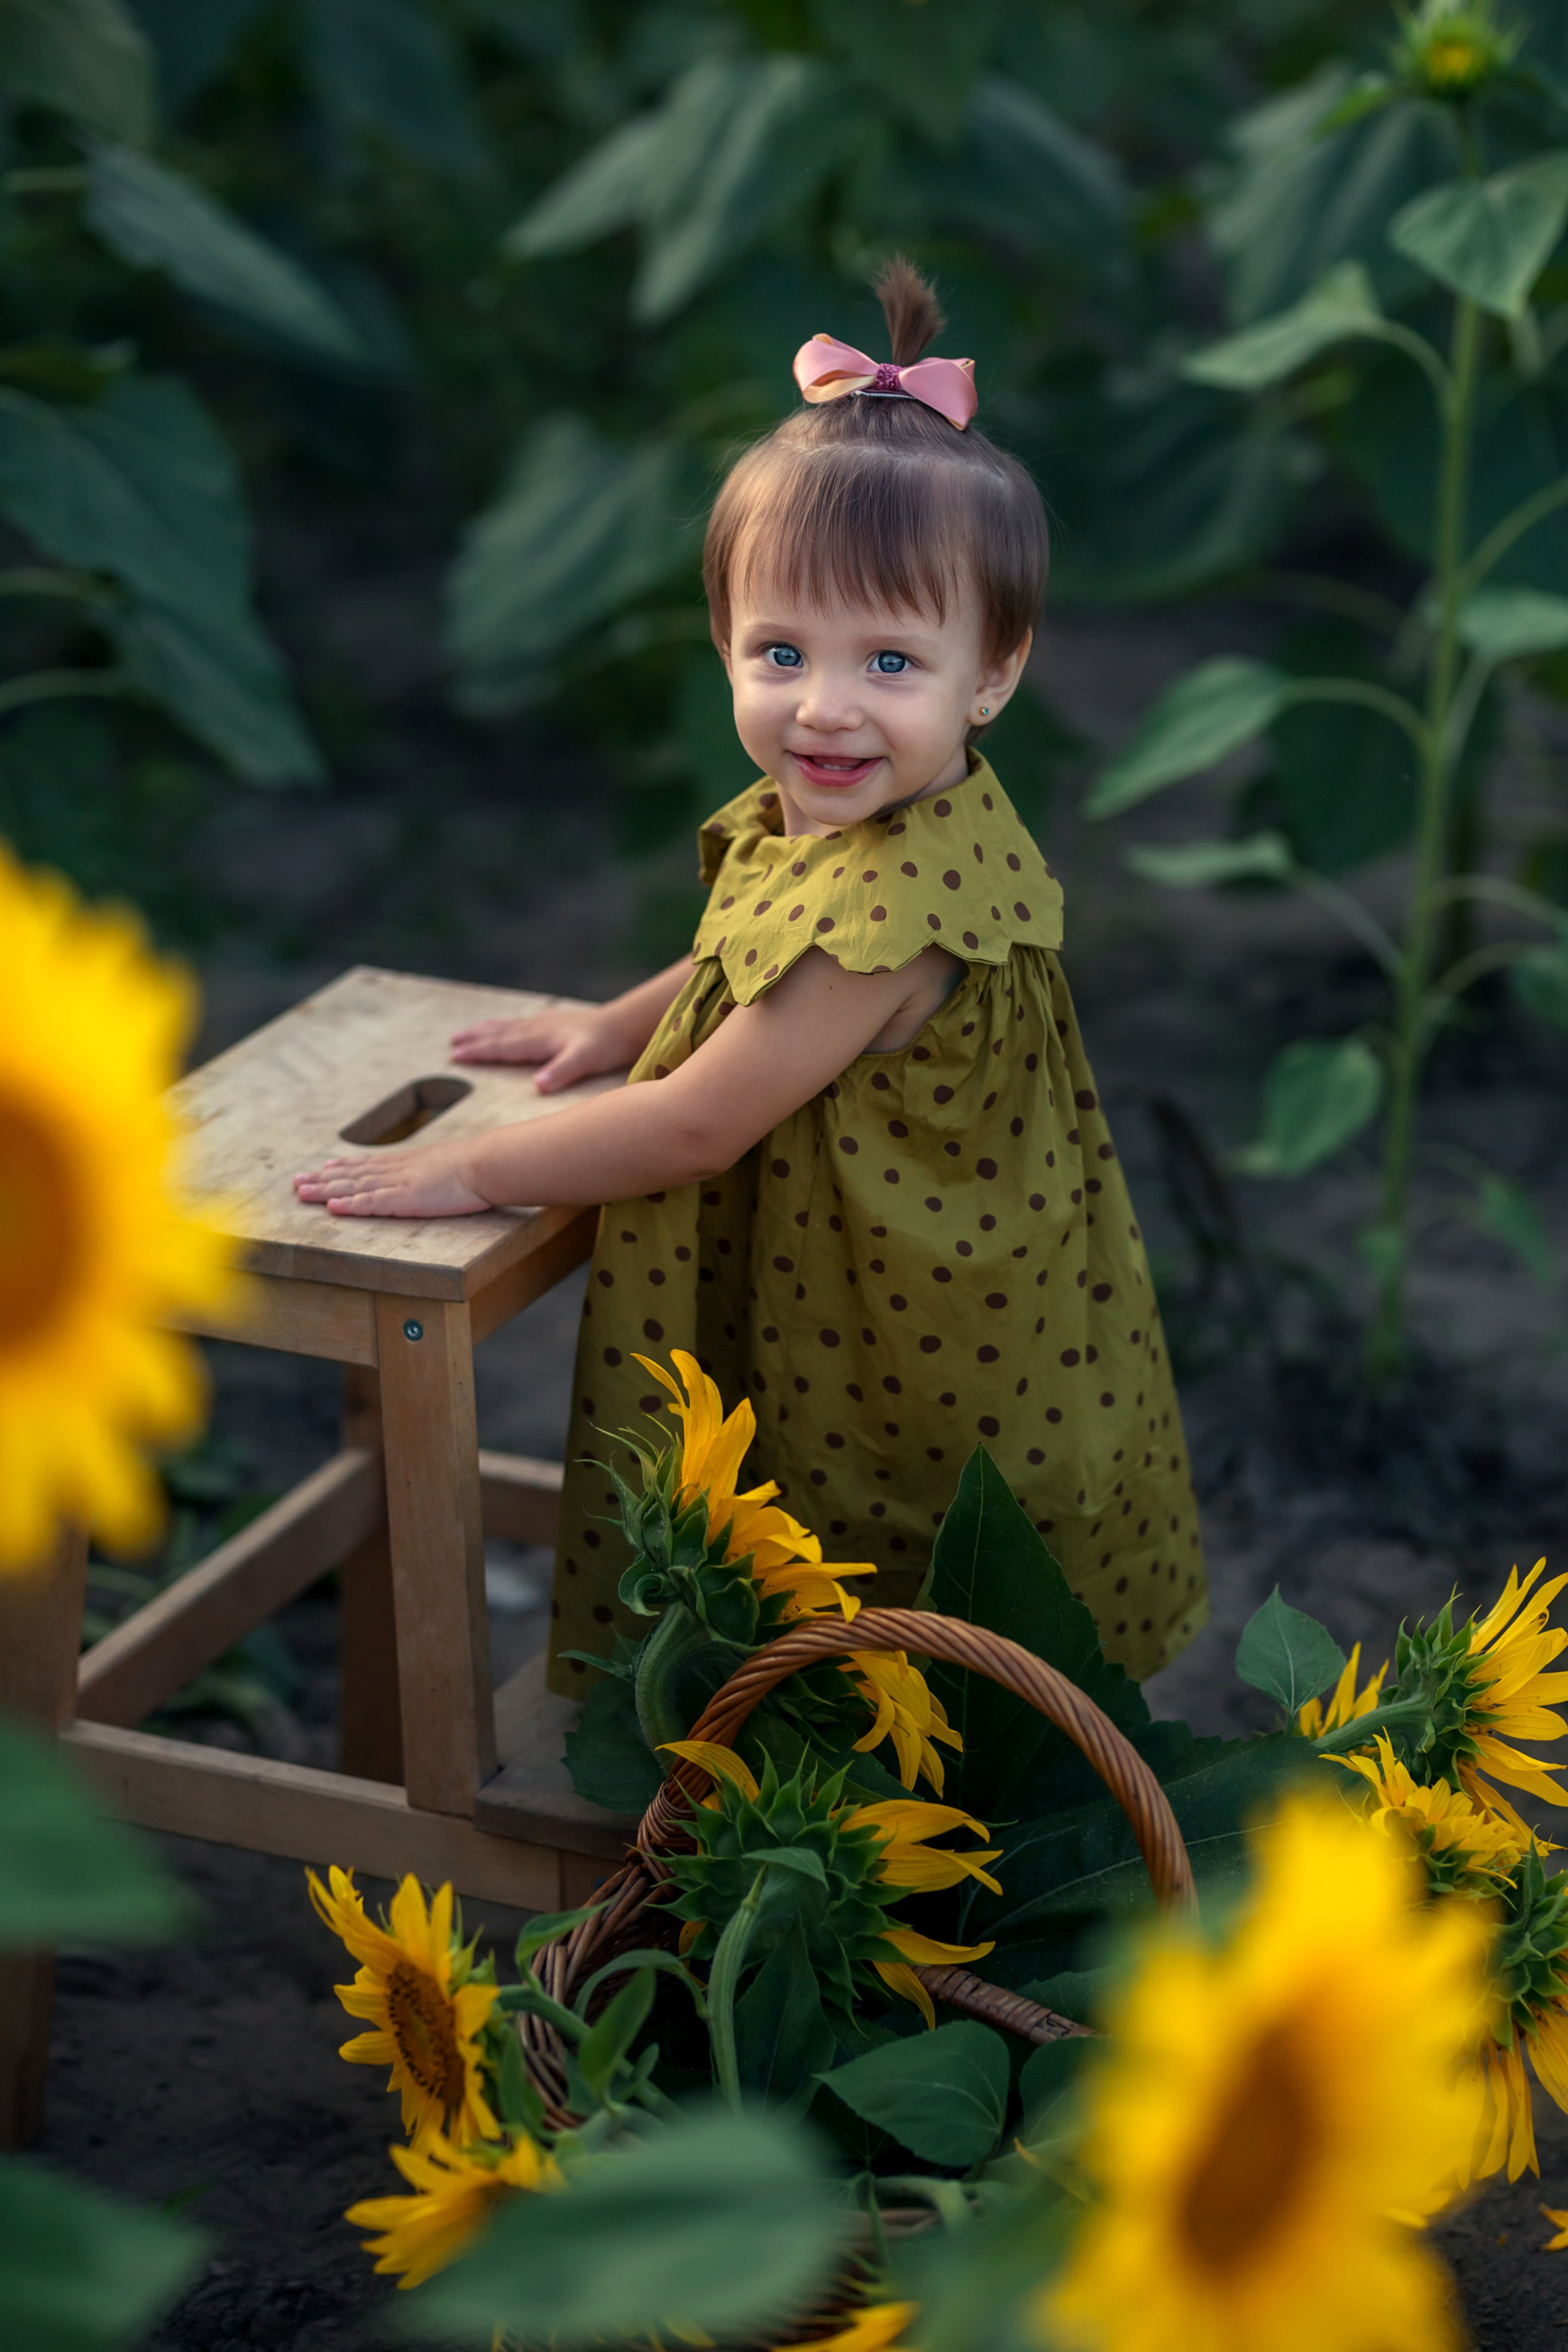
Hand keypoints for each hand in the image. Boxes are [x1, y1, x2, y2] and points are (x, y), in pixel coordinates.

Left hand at [293, 1138, 492, 1218]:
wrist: (486, 1164)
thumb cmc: (477, 1166)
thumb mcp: (450, 1164)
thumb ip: (436, 1170)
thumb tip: (439, 1174)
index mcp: (407, 1163)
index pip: (368, 1164)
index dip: (343, 1166)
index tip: (323, 1167)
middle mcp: (396, 1171)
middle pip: (352, 1175)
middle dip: (322, 1179)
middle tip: (296, 1181)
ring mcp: (398, 1184)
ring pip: (353, 1187)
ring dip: (325, 1190)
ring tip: (301, 1192)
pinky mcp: (405, 1200)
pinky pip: (371, 1204)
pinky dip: (350, 1205)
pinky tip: (332, 1208)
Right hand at [449, 1005, 625, 1092]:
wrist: (625, 1024)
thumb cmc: (606, 1045)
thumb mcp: (584, 1061)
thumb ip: (561, 1072)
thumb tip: (538, 1085)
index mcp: (540, 1040)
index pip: (502, 1047)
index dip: (479, 1052)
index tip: (455, 1056)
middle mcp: (538, 1029)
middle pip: (499, 1034)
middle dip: (475, 1040)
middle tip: (452, 1043)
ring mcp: (546, 1024)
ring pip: (508, 1027)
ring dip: (486, 1030)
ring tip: (466, 1032)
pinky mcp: (555, 1022)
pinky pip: (521, 1023)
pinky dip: (507, 1025)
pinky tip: (507, 1025)